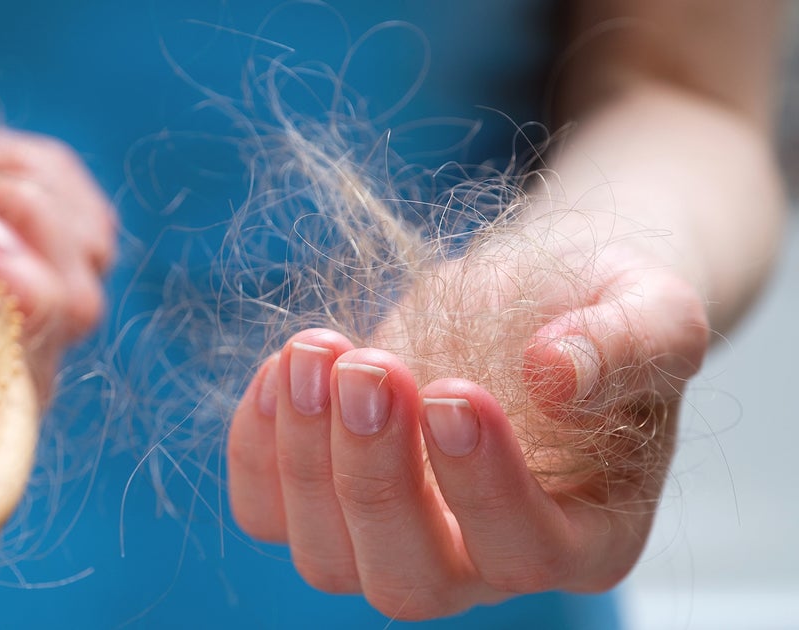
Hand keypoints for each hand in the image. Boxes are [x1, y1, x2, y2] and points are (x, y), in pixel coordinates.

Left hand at [227, 234, 707, 619]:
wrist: (534, 301)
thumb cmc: (599, 314)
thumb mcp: (651, 309)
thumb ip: (627, 343)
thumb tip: (553, 374)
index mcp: (583, 536)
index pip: (526, 551)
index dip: (483, 485)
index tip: (453, 392)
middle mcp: (482, 564)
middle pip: (410, 581)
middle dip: (375, 479)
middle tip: (370, 368)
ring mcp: (395, 540)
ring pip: (326, 558)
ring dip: (304, 456)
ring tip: (317, 350)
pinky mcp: (328, 503)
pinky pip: (267, 511)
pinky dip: (256, 447)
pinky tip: (283, 367)